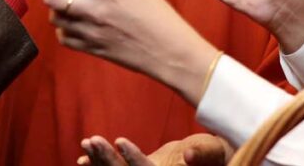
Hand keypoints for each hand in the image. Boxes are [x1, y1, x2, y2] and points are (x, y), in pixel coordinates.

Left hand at [42, 0, 217, 104]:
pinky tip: (73, 22)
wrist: (169, 52)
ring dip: (55, 8)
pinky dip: (63, 29)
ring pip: (55, 18)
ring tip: (65, 1)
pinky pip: (64, 38)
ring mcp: (91, 33)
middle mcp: (95, 12)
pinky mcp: (92, 49)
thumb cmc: (159, 16)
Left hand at [78, 134, 230, 165]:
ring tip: (85, 142)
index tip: (120, 139)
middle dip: (107, 159)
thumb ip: (204, 154)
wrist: (214, 162)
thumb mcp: (217, 152)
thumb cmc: (221, 156)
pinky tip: (82, 160)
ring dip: (100, 160)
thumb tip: (187, 156)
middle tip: (91, 139)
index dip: (133, 158)